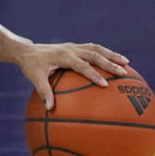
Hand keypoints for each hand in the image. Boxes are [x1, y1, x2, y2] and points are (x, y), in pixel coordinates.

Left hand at [13, 41, 129, 110]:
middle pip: (94, 54)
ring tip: (127, 63)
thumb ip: (43, 91)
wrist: (27, 50)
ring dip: (112, 55)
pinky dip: (106, 53)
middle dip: (110, 63)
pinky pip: (93, 49)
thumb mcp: (34, 78)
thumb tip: (49, 109)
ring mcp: (74, 47)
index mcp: (63, 56)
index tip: (104, 85)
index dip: (93, 74)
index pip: (81, 65)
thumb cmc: (31, 66)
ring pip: (97, 49)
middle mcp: (71, 49)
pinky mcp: (75, 47)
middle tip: (124, 72)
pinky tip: (115, 61)